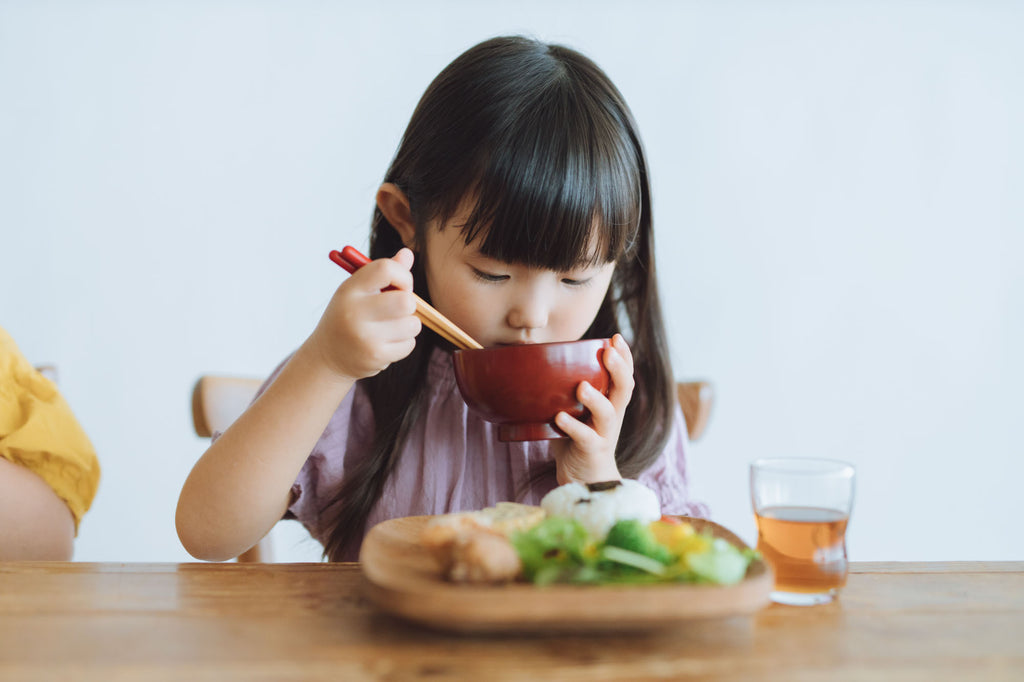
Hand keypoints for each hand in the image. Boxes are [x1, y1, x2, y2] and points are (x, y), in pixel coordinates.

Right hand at [305, 248, 422, 380]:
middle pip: (405, 301)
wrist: (327, 358)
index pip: (385, 269)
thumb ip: (382, 273)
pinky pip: (409, 344)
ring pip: (412, 324)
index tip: (400, 285)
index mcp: (350, 290)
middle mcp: (355, 312)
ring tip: (390, 327)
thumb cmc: (347, 317)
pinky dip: (404, 343)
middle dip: (409, 303)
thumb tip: (407, 253)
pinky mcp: (375, 357)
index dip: (403, 275)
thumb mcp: (357, 291)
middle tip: (398, 308)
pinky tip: (386, 343)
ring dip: (408, 325)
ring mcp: (365, 337)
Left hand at [551, 334, 633, 484]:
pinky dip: (573, 427)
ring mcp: (604, 435)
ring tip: (582, 387)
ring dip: (596, 399)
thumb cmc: (575, 438)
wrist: (583, 478)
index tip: (615, 337)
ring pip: (608, 414)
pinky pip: (585, 438)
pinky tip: (559, 418)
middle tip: (608, 351)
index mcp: (611, 403)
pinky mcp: (592, 452)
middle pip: (624, 389)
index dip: (624, 356)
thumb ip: (564, 388)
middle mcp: (613, 416)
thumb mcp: (574, 408)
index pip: (624, 376)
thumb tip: (534, 357)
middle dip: (619, 369)